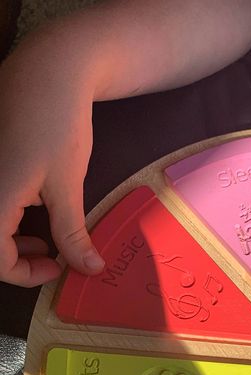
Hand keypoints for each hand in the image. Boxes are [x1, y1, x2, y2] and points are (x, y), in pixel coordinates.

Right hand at [0, 39, 103, 286]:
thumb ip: (72, 234)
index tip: (58, 270)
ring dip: (11, 241)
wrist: (48, 70)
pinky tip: (33, 216)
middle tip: (53, 260)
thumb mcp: (68, 187)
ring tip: (45, 241)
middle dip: (17, 260)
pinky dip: (7, 219)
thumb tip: (89, 269)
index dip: (26, 275)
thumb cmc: (57, 125)